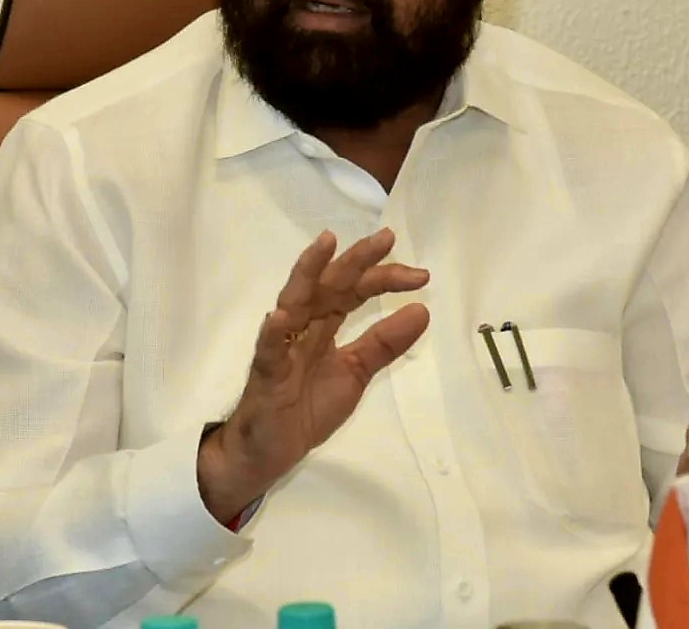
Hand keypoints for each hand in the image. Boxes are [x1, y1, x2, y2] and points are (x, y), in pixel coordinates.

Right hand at [197, 228, 429, 520]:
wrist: (270, 450)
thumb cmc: (307, 406)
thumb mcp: (355, 372)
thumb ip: (384, 343)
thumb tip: (422, 310)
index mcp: (324, 323)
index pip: (356, 290)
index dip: (385, 278)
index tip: (421, 275)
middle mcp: (302, 324)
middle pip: (329, 283)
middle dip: (356, 259)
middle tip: (387, 238)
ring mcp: (282, 345)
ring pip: (294, 300)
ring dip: (308, 272)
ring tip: (325, 244)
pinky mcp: (265, 373)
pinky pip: (268, 350)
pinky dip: (273, 332)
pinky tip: (280, 316)